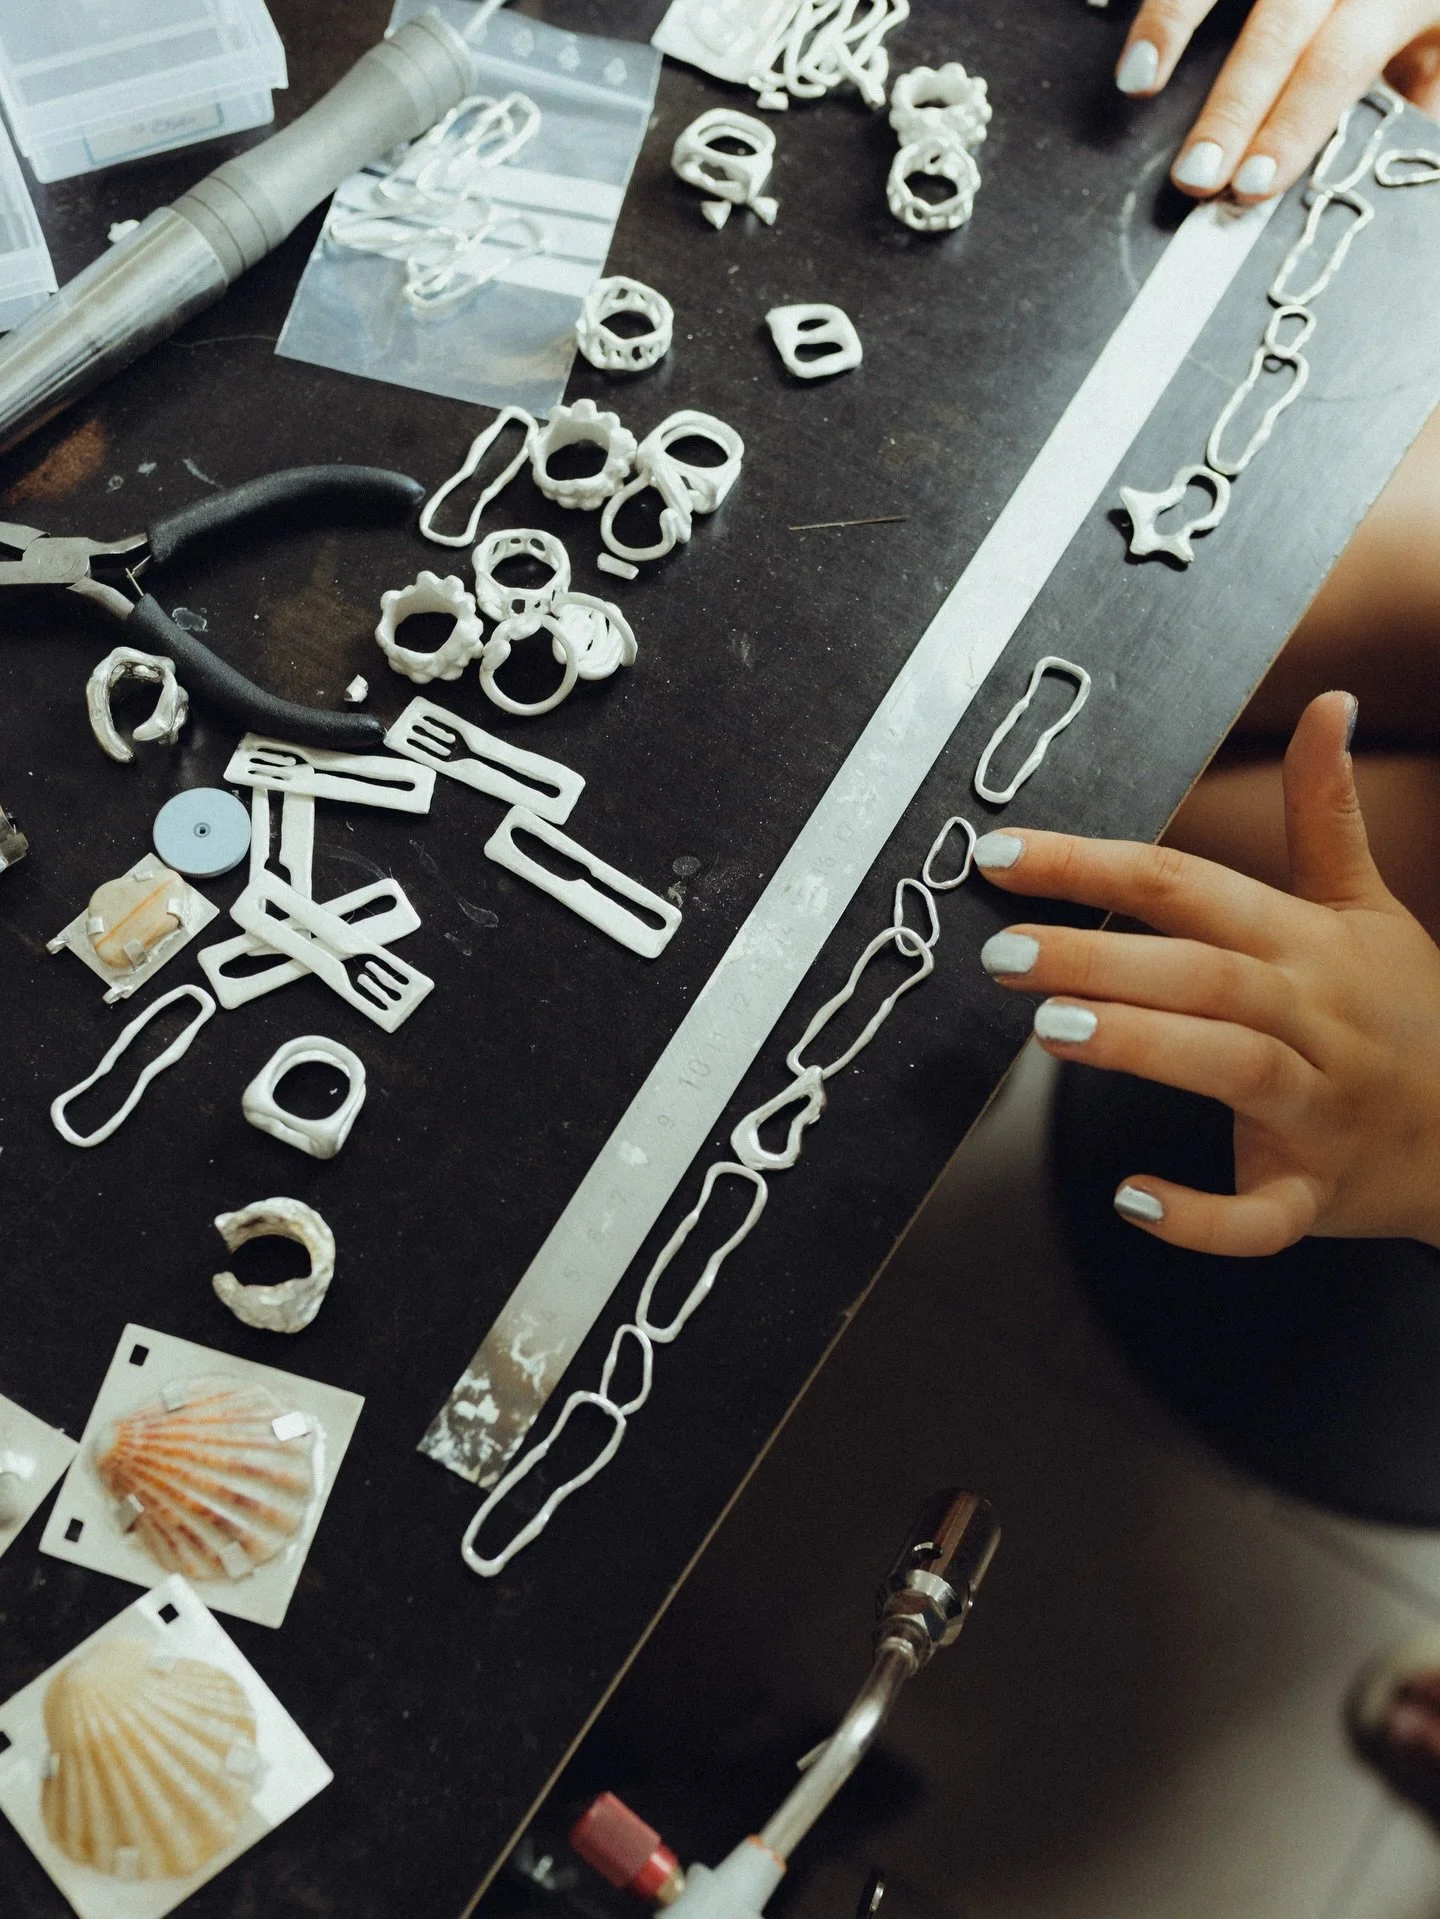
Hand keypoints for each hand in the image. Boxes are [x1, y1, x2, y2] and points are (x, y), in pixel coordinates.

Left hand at [974, 691, 1439, 1254]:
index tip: (1005, 853)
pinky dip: (1203, 1215)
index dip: (1095, 863)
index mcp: (1305, 942)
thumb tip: (1328, 706)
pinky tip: (1135, 1200)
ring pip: (1232, 1068)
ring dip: (1144, 1046)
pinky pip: (1263, 1212)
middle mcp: (1309, 1015)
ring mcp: (1316, 1106)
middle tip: (1007, 951)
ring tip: (1052, 1028)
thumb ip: (1327, 812)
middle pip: (1202, 972)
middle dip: (1103, 956)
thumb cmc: (1406, 1014)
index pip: (1188, 884)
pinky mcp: (1315, 1190)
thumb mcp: (1369, 905)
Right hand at [1114, 0, 1439, 200]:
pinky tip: (1124, 30)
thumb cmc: (1420, 8)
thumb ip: (1423, 94)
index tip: (1252, 182)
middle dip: (1232, 106)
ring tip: (1135, 84)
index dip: (1293, 124)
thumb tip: (1387, 167)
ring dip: (1172, 24)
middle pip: (1280, 29)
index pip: (1337, 63)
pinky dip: (1162, 3)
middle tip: (1196, 173)